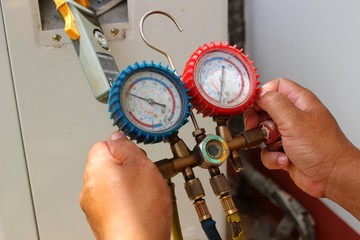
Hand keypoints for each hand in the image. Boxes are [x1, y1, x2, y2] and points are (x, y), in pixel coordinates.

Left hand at [79, 132, 171, 239]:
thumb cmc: (139, 210)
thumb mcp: (140, 164)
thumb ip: (126, 146)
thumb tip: (117, 137)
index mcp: (96, 167)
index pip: (104, 143)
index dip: (124, 147)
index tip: (137, 155)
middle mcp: (90, 186)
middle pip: (109, 165)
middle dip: (128, 167)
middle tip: (144, 175)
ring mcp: (95, 205)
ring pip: (114, 184)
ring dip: (129, 185)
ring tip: (145, 194)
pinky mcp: (103, 219)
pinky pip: (116, 201)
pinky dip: (128, 201)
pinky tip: (141, 207)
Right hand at [244, 78, 359, 200]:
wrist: (332, 177)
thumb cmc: (323, 149)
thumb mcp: (294, 120)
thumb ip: (274, 103)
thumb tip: (260, 95)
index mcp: (299, 102)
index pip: (275, 86)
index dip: (262, 93)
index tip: (252, 105)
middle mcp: (294, 116)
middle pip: (264, 109)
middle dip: (256, 119)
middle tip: (254, 126)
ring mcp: (288, 133)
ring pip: (263, 131)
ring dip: (264, 142)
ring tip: (274, 146)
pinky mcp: (284, 150)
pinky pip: (267, 151)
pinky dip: (272, 157)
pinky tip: (284, 159)